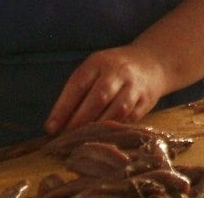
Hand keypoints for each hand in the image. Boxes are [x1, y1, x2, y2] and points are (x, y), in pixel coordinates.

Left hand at [45, 45, 169, 133]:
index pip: (78, 85)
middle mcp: (118, 72)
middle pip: (98, 98)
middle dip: (80, 121)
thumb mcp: (95, 68)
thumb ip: (78, 91)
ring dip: (98, 128)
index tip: (50, 128)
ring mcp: (134, 86)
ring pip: (116, 110)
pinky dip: (114, 130)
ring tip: (83, 141)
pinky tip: (103, 138)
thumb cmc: (113, 69)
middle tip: (66, 139)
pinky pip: (129, 119)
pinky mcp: (145, 100)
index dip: (63, 108)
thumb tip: (57, 123)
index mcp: (99, 62)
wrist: (152, 62)